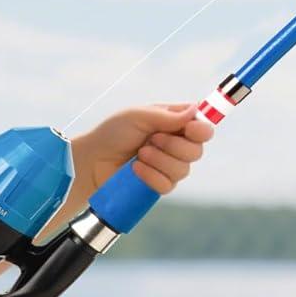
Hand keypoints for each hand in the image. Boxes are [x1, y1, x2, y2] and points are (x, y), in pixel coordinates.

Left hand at [73, 101, 213, 195]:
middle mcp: (175, 145)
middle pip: (197, 151)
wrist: (93, 159)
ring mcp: (168, 167)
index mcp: (173, 124)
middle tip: (152, 139)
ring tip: (140, 154)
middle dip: (174, 145)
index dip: (201, 130)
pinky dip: (151, 176)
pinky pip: (168, 185)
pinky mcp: (158, 185)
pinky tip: (136, 169)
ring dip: (160, 160)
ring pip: (183, 170)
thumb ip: (168, 116)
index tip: (190, 130)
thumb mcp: (138, 116)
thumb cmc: (113, 133)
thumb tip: (196, 110)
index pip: (202, 128)